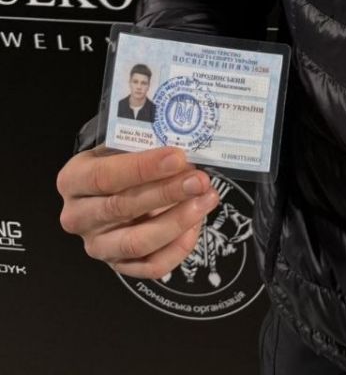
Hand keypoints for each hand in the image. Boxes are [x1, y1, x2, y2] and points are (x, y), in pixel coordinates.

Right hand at [57, 145, 219, 279]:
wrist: (106, 185)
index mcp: (73, 180)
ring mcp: (97, 246)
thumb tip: (183, 154)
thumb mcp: (120, 144)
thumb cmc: (117, 158)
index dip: (143, 168)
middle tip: (200, 180)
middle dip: (167, 193)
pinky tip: (196, 224)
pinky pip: (151, 266)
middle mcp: (78, 217)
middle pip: (123, 208)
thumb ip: (143, 146)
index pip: (105, 176)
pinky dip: (178, 247)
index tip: (178, 158)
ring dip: (177, 221)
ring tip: (207, 199)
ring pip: (137, 243)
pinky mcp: (118, 265)